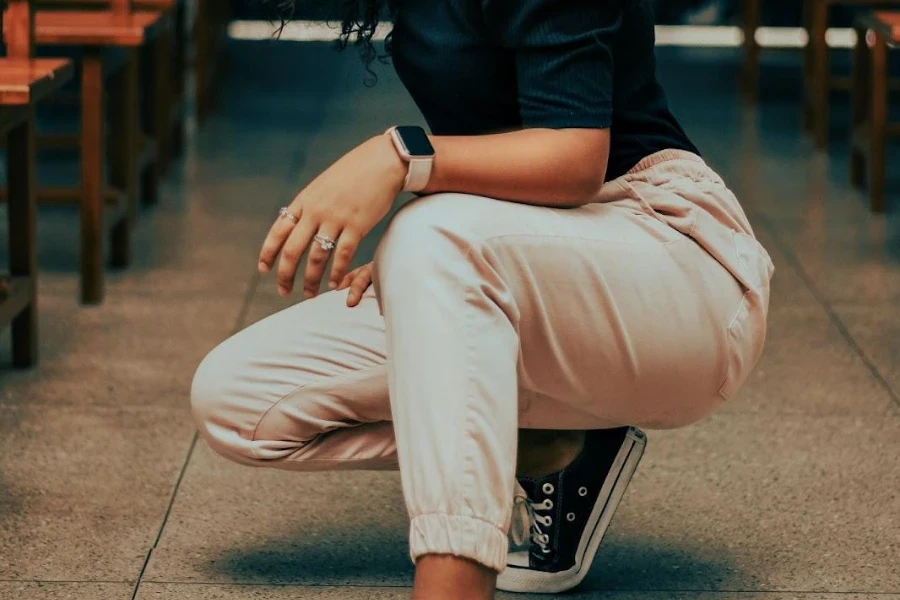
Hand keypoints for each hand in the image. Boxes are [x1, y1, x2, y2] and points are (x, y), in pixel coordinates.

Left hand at [258, 134, 405, 297]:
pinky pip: (342, 255)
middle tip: (283, 291)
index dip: (268, 252)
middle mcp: (316, 210)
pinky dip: (336, 272)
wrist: (381, 161)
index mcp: (305, 200)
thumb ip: (310, 205)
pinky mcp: (357, 225)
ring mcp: (336, 218)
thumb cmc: (354, 173)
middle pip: (293, 249)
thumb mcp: (323, 185)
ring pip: (317, 257)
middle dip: (285, 274)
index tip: (263, 269)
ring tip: (310, 294)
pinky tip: (333, 284)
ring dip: (311, 279)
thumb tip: (298, 222)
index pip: (279, 230)